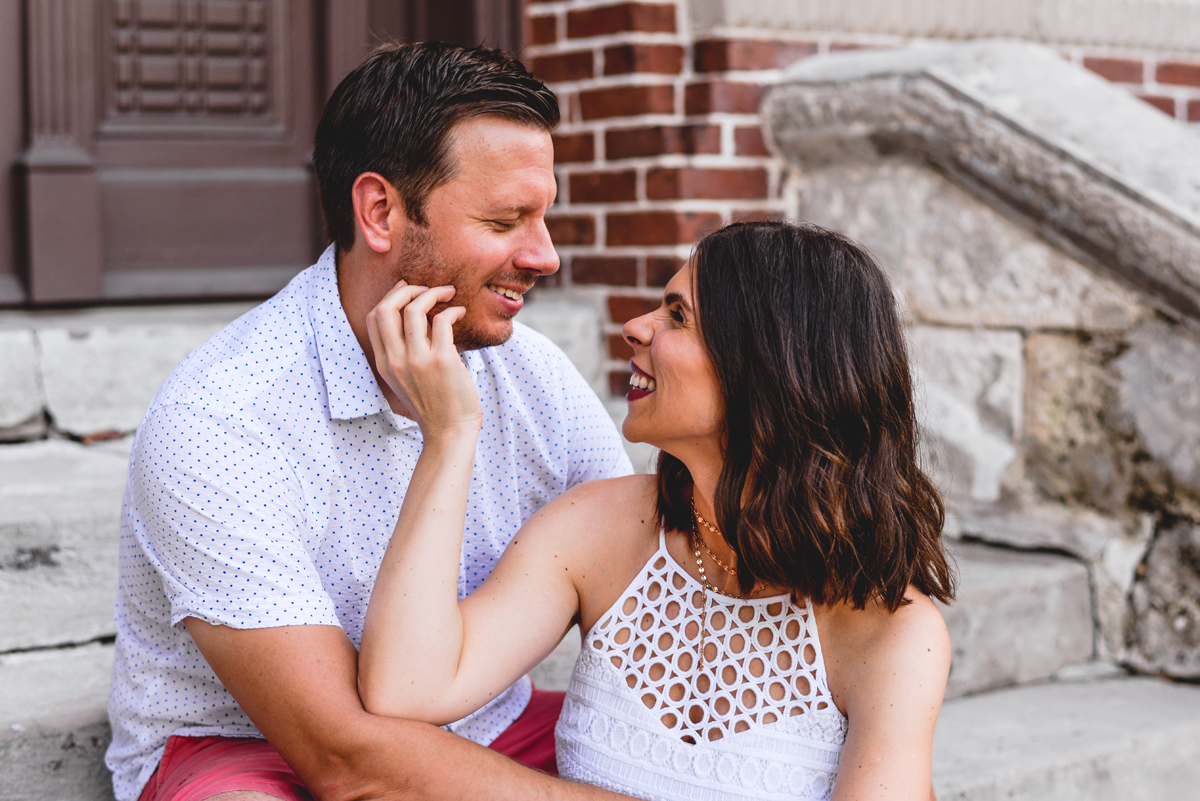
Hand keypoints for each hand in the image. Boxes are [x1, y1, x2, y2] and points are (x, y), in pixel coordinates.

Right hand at [366, 282, 481, 437]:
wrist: (449, 432)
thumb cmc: (434, 405)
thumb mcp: (406, 379)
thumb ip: (405, 352)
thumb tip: (418, 316)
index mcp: (384, 364)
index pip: (374, 317)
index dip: (390, 297)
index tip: (408, 289)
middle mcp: (395, 361)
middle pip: (386, 308)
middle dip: (406, 289)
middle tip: (427, 288)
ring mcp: (417, 360)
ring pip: (413, 309)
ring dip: (432, 293)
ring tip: (448, 293)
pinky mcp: (441, 360)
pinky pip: (442, 320)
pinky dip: (453, 310)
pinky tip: (460, 313)